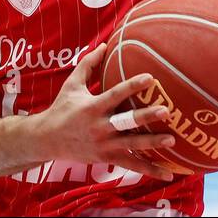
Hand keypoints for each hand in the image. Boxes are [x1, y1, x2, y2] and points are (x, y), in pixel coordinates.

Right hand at [34, 43, 178, 180]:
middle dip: (146, 117)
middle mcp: (99, 127)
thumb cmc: (61, 108)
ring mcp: (104, 145)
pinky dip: (150, 170)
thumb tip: (104, 44)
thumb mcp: (71, 84)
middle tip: (166, 111)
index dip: (132, 86)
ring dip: (152, 144)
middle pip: (126, 122)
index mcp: (93, 107)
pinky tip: (168, 174)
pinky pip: (131, 165)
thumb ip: (88, 63)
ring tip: (172, 139)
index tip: (151, 77)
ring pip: (131, 146)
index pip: (115, 94)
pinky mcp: (107, 158)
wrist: (46, 140)